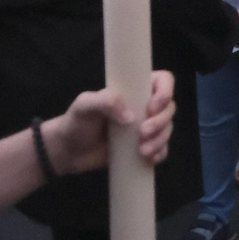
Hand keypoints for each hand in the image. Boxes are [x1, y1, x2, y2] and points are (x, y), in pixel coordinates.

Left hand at [48, 71, 177, 172]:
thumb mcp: (85, 105)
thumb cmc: (76, 121)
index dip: (165, 92)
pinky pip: (162, 148)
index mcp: (133, 89)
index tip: (152, 108)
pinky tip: (150, 158)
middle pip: (169, 107)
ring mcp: (144, 127)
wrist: (69, 151)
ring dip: (161, 139)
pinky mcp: (143, 147)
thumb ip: (106, 101)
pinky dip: (160, 153)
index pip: (162, 81)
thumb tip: (130, 117)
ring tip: (142, 151)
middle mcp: (143, 106)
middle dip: (161, 121)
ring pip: (167, 129)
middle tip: (142, 133)